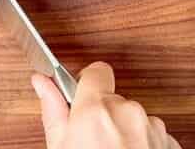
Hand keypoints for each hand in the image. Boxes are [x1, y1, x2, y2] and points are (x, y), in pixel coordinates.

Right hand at [34, 63, 180, 147]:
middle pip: (112, 99)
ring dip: (124, 131)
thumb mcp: (60, 146)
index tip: (80, 96)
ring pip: (133, 117)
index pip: (96, 71)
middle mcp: (128, 112)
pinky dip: (142, 143)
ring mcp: (153, 128)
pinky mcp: (169, 144)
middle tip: (90, 140)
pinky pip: (152, 133)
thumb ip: (53, 109)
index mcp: (97, 108)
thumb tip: (42, 83)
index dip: (86, 83)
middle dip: (102, 115)